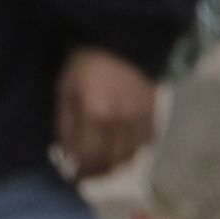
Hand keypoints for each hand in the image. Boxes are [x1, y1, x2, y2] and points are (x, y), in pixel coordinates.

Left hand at [51, 47, 154, 181]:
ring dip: (117, 163)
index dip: (81, 173)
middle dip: (98, 172)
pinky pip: (148, 141)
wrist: (121, 40)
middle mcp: (121, 120)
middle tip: (89, 174)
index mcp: (95, 114)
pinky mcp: (155, 111)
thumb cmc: (84, 67)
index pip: (88, 157)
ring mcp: (141, 116)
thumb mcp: (64, 93)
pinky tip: (124, 145)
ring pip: (131, 154)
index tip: (75, 178)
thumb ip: (66, 127)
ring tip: (106, 162)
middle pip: (111, 161)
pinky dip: (135, 148)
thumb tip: (69, 155)